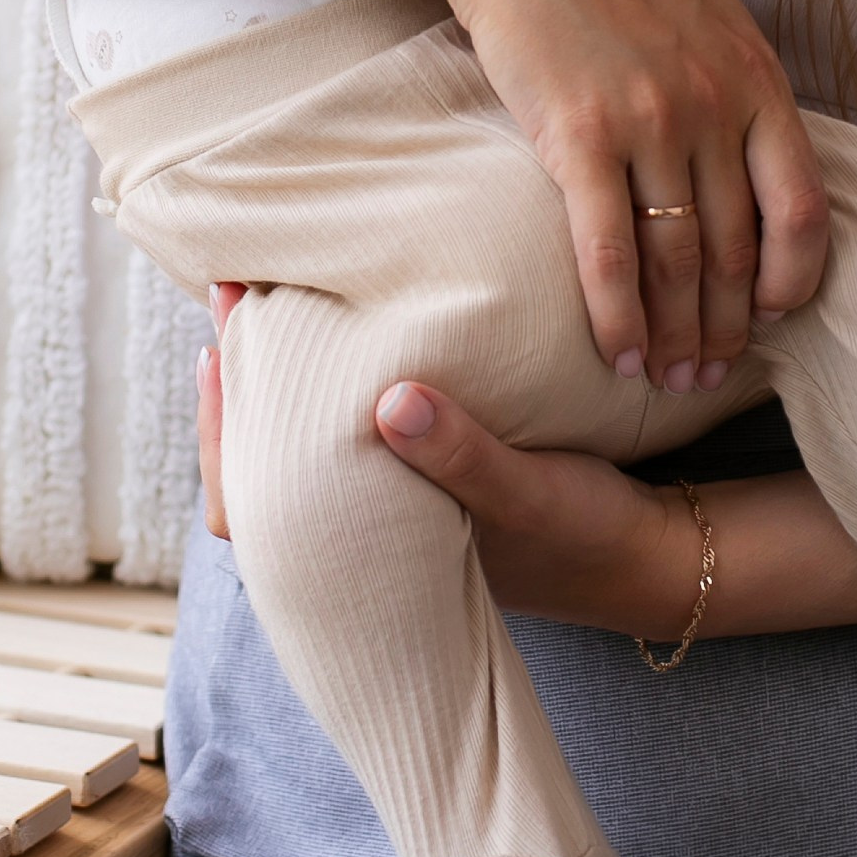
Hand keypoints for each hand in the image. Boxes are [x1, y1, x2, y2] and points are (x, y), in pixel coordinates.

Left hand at [195, 300, 691, 624]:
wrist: (643, 560)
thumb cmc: (582, 532)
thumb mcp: (528, 489)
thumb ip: (464, 454)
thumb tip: (392, 402)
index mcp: (363, 555)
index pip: (243, 509)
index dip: (218, 430)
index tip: (214, 349)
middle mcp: (360, 540)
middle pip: (257, 467)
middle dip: (239, 384)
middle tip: (229, 296)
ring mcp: (385, 516)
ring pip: (296, 450)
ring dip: (278, 381)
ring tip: (265, 304)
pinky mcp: (416, 490)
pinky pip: (343, 441)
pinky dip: (321, 390)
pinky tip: (330, 339)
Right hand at [438, 0, 826, 384]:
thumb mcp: (704, 17)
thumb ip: (732, 90)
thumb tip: (748, 167)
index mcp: (757, 79)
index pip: (804, 211)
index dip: (795, 282)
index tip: (773, 319)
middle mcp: (715, 106)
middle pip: (738, 251)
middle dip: (729, 328)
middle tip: (712, 378)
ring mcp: (650, 122)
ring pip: (678, 263)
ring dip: (676, 335)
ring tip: (667, 380)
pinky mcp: (577, 135)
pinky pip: (608, 251)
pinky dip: (618, 314)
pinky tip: (616, 352)